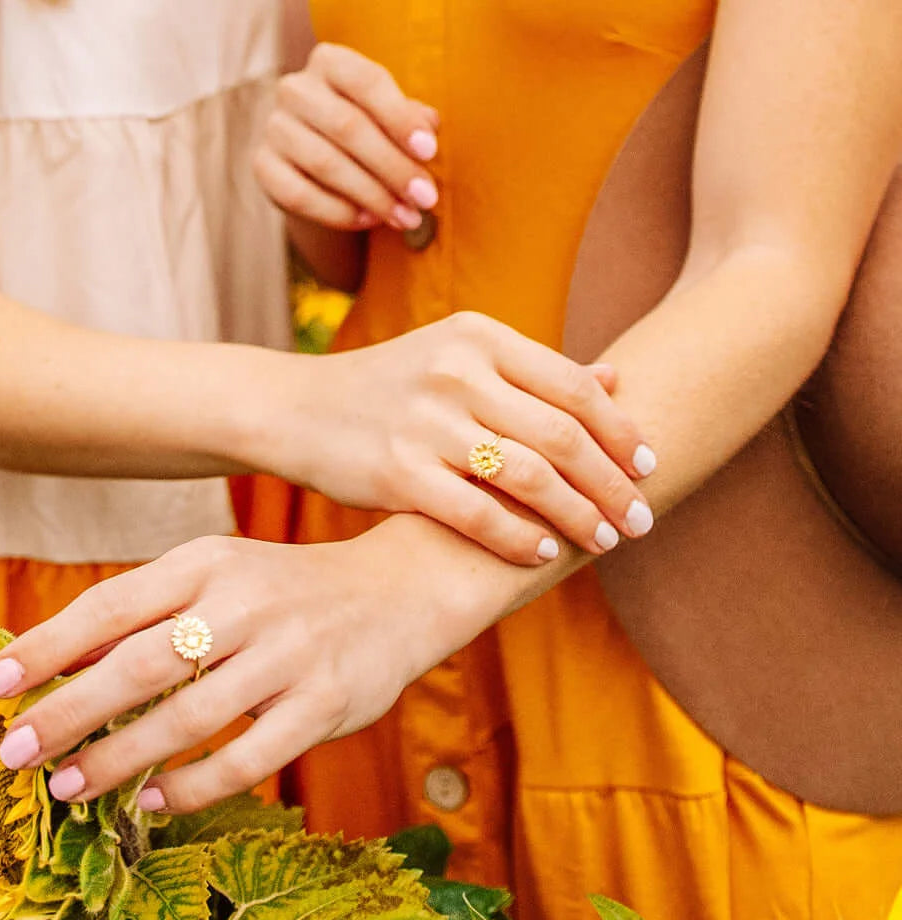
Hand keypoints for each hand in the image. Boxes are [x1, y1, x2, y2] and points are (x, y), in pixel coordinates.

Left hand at [0, 534, 445, 812]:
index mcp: (209, 564)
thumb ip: (148, 611)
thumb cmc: (289, 590)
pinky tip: (153, 801)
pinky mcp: (324, 705)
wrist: (399, 591)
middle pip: (138, 666)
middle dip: (67, 714)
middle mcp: (246, 604)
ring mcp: (289, 656)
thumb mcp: (221, 576)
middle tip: (14, 752)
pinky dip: (192, 786)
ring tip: (68, 787)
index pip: (112, 604)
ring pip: (187, 718)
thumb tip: (56, 659)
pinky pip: (246, 758)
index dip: (48, 645)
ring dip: (118, 759)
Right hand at [255, 42, 440, 231]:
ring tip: (405, 217)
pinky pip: (301, 195)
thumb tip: (430, 127)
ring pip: (326, 164)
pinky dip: (339, 213)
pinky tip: (368, 221)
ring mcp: (275, 128)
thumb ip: (411, 120)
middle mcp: (295, 89)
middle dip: (393, 167)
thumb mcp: (391, 120)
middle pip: (347, 127)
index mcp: (330, 62)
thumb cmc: (367, 134)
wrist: (320, 168)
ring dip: (373, 196)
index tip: (429, 152)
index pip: (367, 82)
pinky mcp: (263, 167)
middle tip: (425, 198)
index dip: (400, 118)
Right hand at [272, 311, 656, 563]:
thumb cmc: (389, 387)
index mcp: (479, 336)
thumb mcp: (458, 357)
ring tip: (606, 541)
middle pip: (562, 435)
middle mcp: (456, 372)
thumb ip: (533, 371)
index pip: (575, 387)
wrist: (296, 408)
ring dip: (577, 516)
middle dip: (612, 484)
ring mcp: (425, 422)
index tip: (650, 467)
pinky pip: (477, 514)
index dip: (622, 432)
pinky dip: (519, 538)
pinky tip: (544, 554)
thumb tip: (613, 376)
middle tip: (642, 518)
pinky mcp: (397, 471)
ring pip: (528, 476)